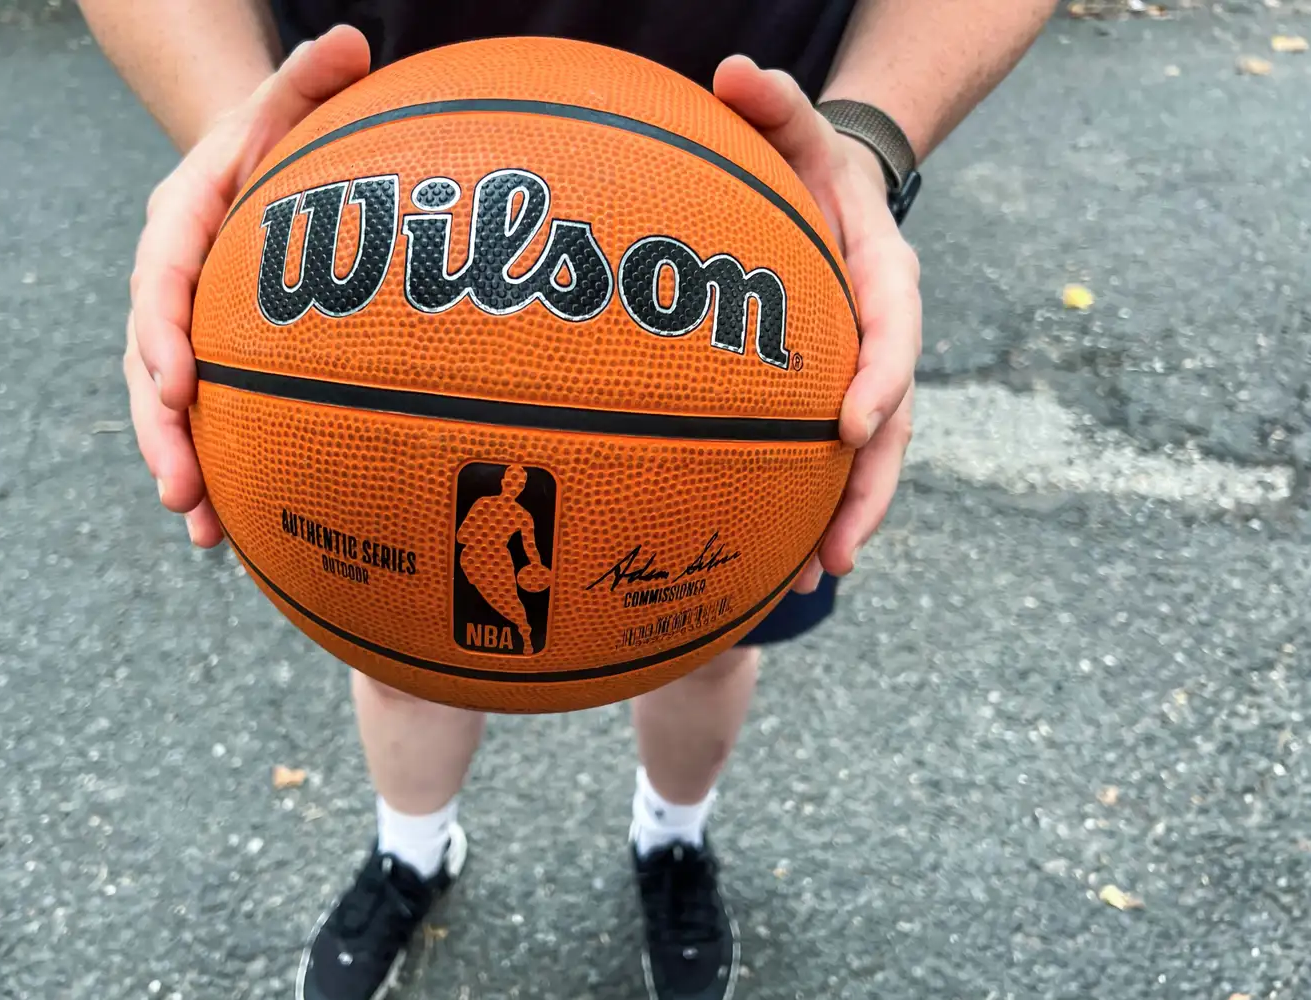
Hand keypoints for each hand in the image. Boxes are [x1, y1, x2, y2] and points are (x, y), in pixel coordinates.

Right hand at [124, 26, 370, 546]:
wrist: (246, 170)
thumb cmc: (274, 140)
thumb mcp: (284, 104)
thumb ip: (310, 78)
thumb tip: (354, 40)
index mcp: (177, 226)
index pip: (159, 281)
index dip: (163, 333)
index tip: (181, 383)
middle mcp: (166, 286)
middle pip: (149, 363)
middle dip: (161, 429)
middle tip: (182, 488)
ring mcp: (180, 331)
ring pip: (166, 408)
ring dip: (179, 468)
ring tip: (202, 530)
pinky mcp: (206, 366)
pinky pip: (200, 423)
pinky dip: (210, 474)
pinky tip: (228, 535)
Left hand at [714, 58, 920, 591]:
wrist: (835, 192)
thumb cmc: (806, 165)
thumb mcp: (796, 128)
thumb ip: (774, 103)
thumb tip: (729, 69)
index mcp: (885, 275)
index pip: (895, 328)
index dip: (881, 377)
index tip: (851, 424)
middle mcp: (884, 334)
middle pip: (893, 419)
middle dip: (870, 488)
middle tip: (837, 554)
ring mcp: (864, 371)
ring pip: (869, 456)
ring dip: (845, 518)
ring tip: (808, 583)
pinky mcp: (833, 394)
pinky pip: (829, 457)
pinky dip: (811, 506)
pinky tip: (773, 563)